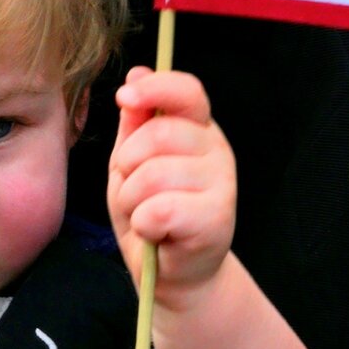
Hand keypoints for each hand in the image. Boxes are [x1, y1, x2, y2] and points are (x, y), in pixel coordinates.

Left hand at [107, 67, 236, 309]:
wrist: (171, 274)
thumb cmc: (151, 216)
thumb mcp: (133, 165)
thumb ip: (136, 123)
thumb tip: (135, 73)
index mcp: (198, 130)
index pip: (187, 91)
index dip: (156, 87)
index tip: (125, 97)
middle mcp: (217, 150)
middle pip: (158, 134)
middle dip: (126, 166)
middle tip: (133, 192)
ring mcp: (222, 184)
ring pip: (152, 175)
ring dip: (132, 201)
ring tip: (145, 217)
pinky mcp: (217, 219)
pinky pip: (158, 210)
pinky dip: (143, 225)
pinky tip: (157, 234)